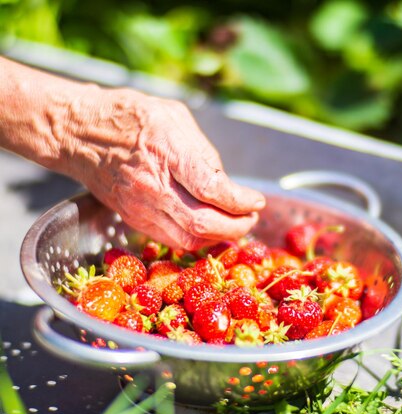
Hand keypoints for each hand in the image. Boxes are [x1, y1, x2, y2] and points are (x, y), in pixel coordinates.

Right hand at [60, 87, 265, 249]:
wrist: (78, 133)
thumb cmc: (130, 117)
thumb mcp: (175, 117)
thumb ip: (204, 152)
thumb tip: (226, 184)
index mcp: (167, 152)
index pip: (212, 190)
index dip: (241, 202)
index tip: (256, 201)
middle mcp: (152, 185)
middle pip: (203, 223)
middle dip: (236, 227)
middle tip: (251, 219)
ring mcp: (140, 206)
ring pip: (188, 239)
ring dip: (219, 238)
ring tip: (235, 225)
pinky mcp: (133, 219)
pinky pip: (171, 240)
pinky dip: (197, 239)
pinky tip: (209, 229)